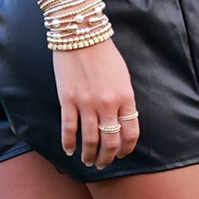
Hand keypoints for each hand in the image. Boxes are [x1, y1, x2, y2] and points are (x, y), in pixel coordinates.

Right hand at [54, 40, 140, 168]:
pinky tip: (69, 150)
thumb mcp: (123, 76)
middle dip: (107, 158)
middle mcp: (108, 104)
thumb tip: (121, 122)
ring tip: (87, 161)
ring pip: (90, 140)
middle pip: (110, 142)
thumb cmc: (104, 53)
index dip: (126, 149)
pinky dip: (69, 143)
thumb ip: (123, 99)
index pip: (131, 133)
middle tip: (102, 164)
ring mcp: (87, 103)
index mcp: (126, 97)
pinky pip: (69, 129)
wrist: (81, 35)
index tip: (120, 154)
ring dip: (89, 155)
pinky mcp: (68, 100)